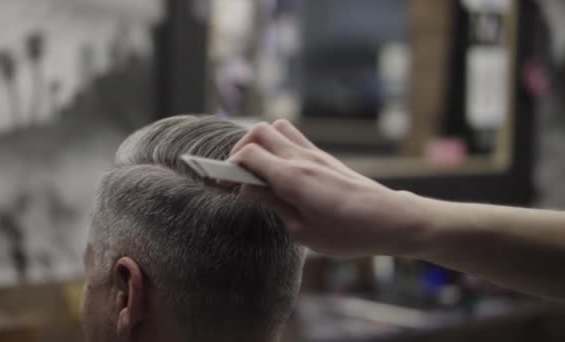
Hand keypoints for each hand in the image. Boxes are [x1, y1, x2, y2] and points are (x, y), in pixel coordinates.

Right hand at [229, 120, 429, 257]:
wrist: (390, 220)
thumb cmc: (348, 233)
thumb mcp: (302, 230)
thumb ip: (273, 203)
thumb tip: (247, 188)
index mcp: (292, 178)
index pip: (248, 154)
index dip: (227, 166)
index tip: (219, 182)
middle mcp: (301, 159)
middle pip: (259, 131)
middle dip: (240, 148)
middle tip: (237, 174)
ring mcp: (314, 154)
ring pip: (277, 128)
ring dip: (260, 142)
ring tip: (257, 169)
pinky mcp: (324, 157)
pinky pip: (293, 137)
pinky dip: (278, 146)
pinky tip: (280, 171)